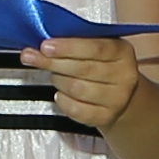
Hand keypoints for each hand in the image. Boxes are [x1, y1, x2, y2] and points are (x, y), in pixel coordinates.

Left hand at [26, 32, 148, 132]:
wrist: (120, 95)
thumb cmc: (102, 65)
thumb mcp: (97, 46)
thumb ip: (76, 41)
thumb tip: (45, 42)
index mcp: (122, 51)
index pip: (95, 48)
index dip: (68, 47)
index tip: (45, 46)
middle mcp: (124, 76)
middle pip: (83, 69)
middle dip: (54, 62)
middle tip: (33, 57)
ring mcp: (117, 98)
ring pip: (77, 89)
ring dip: (58, 80)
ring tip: (54, 75)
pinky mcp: (106, 117)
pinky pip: (76, 110)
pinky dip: (62, 101)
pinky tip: (60, 93)